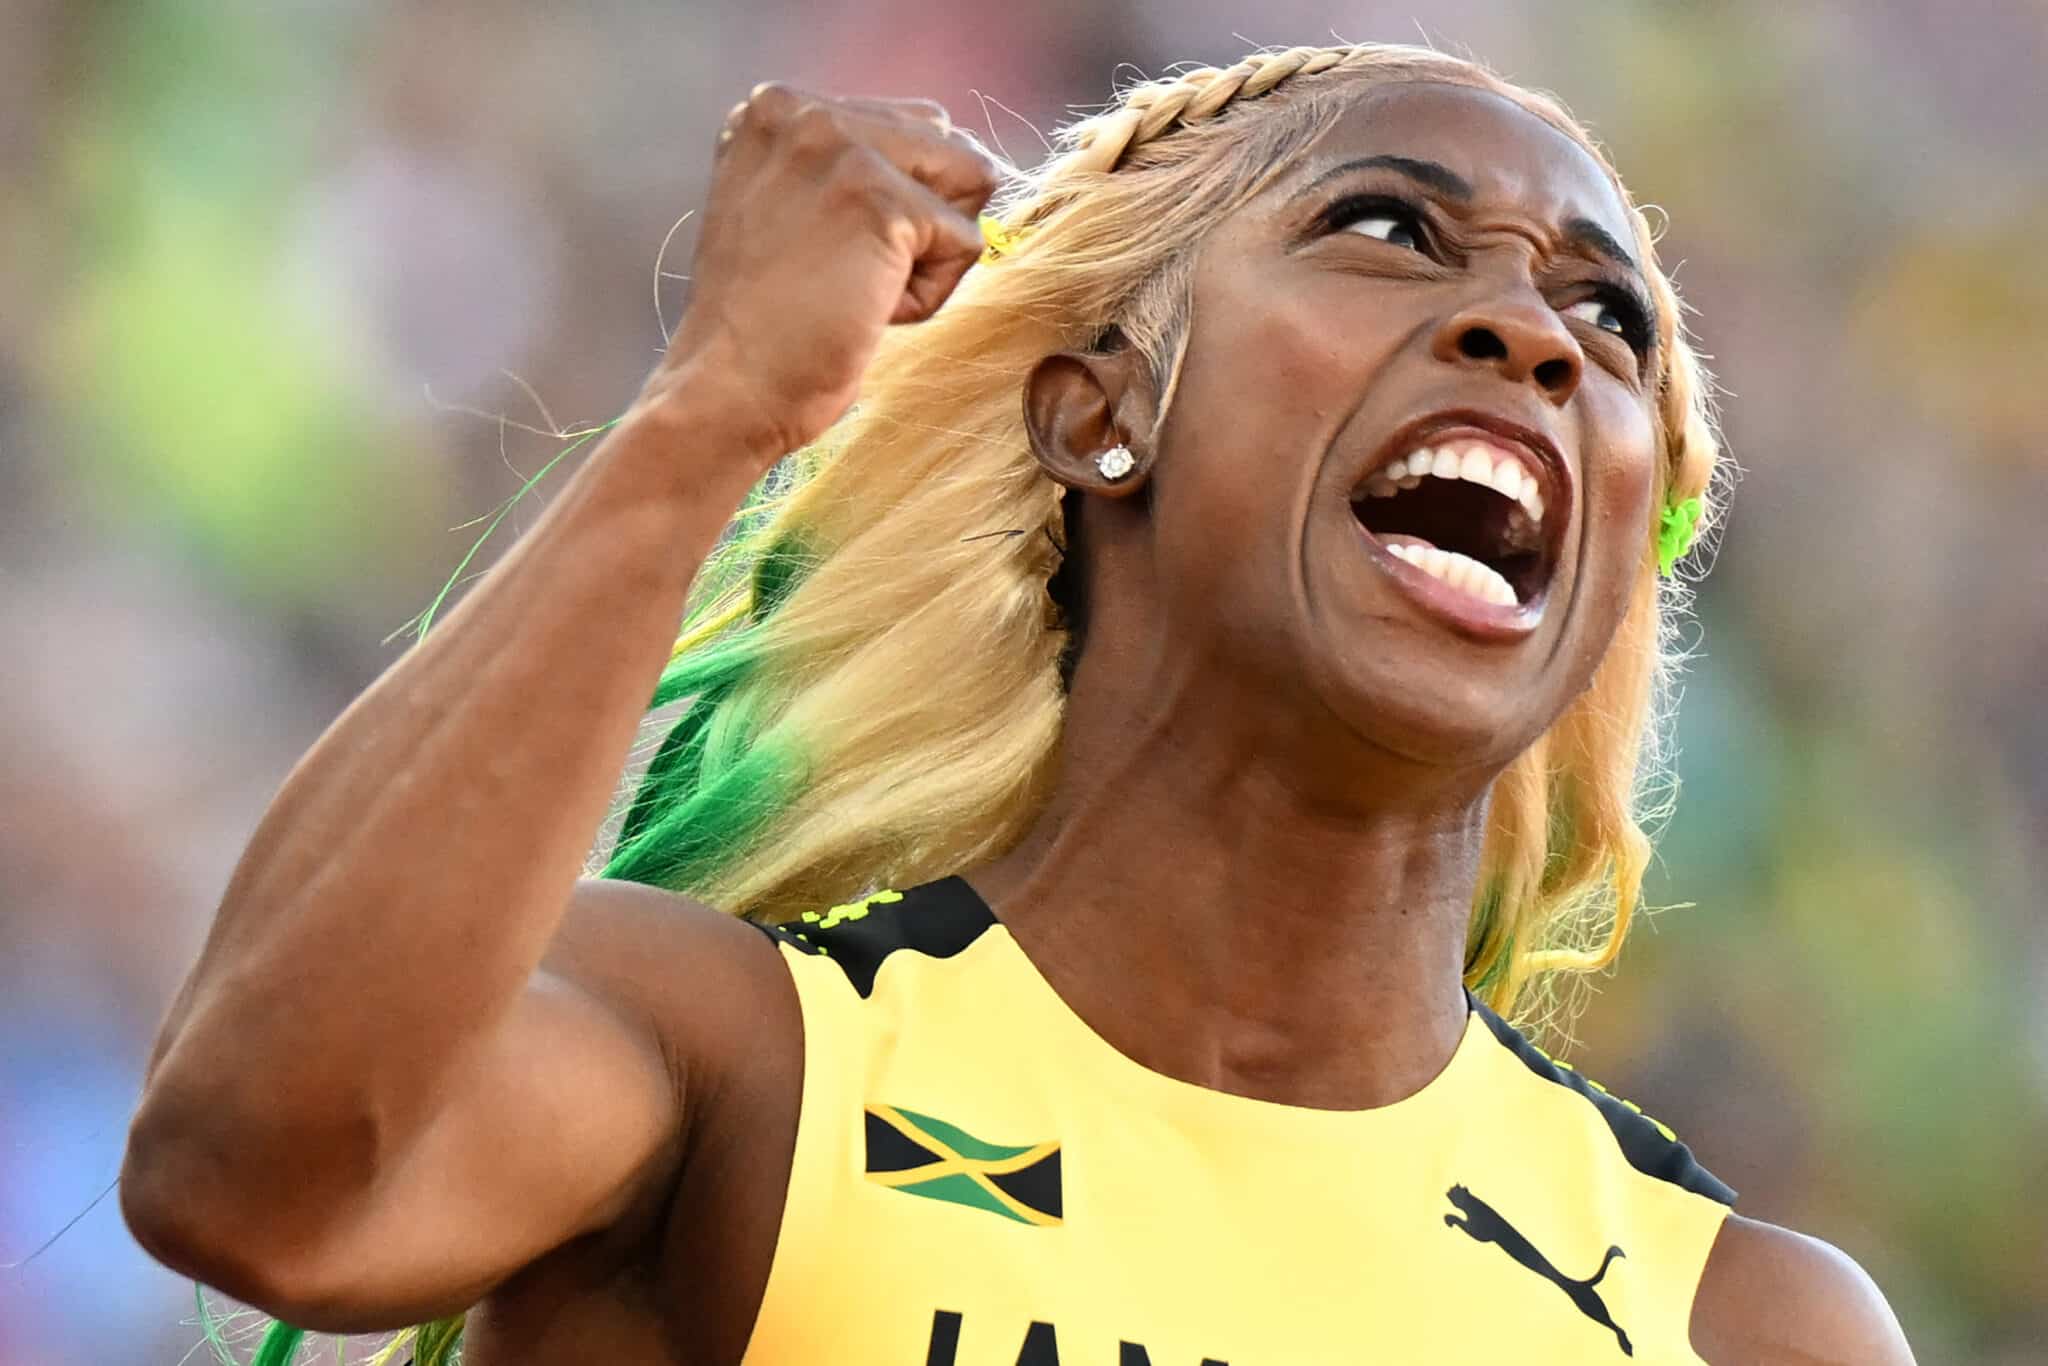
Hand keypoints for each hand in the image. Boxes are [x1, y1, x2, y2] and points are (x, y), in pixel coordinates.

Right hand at [652, 85, 999, 463]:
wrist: (728, 387)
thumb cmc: (765, 323)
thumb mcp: (786, 208)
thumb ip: (845, 168)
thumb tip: (964, 158)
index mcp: (776, 107)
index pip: (907, 126)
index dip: (891, 206)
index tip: (822, 252)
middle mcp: (805, 110)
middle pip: (947, 146)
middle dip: (920, 223)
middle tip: (843, 275)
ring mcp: (842, 150)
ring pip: (967, 186)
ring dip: (928, 256)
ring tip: (855, 288)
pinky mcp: (882, 202)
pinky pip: (966, 243)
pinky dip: (928, 295)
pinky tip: (865, 310)